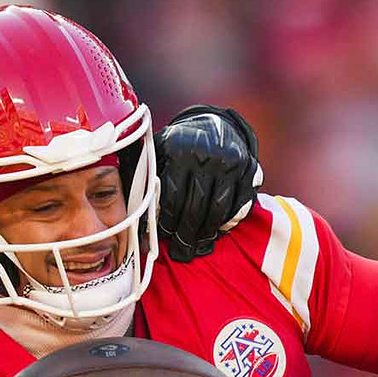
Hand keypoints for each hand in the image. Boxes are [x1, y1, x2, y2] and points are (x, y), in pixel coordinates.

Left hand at [155, 105, 262, 261]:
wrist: (215, 123)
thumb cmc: (178, 144)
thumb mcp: (157, 148)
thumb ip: (140, 172)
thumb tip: (127, 206)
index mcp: (180, 150)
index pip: (172, 196)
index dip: (166, 222)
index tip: (162, 238)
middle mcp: (208, 155)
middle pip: (195, 207)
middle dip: (186, 235)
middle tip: (181, 253)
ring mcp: (231, 164)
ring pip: (217, 210)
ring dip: (206, 234)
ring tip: (197, 248)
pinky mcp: (249, 171)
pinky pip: (239, 206)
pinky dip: (228, 223)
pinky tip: (216, 233)